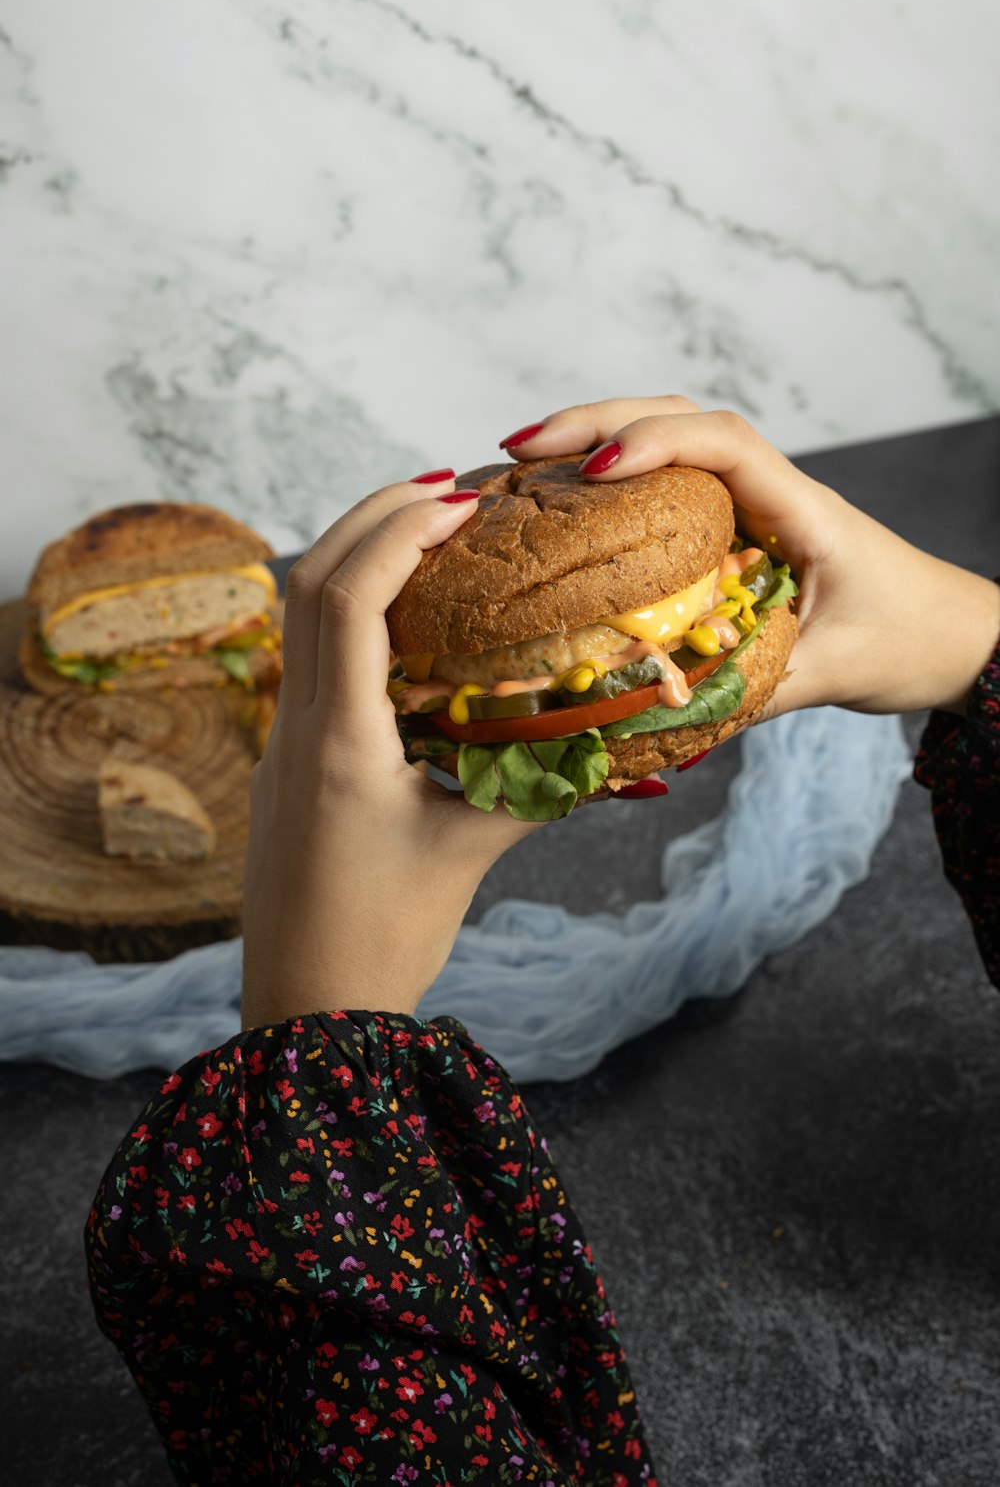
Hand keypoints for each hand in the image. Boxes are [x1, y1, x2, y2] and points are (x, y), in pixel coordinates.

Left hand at [241, 476, 537, 1030]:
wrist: (304, 1010)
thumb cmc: (384, 942)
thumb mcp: (467, 855)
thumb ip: (534, 788)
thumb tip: (614, 745)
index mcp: (340, 744)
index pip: (347, 599)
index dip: (398, 532)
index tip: (460, 502)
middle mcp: (297, 728)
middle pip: (307, 582)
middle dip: (371, 518)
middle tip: (448, 492)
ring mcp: (280, 742)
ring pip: (297, 616)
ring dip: (354, 557)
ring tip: (427, 533)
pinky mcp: (285, 760)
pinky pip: (307, 657)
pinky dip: (348, 611)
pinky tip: (405, 618)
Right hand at [500, 398, 999, 719]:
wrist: (959, 639)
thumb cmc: (912, 643)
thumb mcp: (832, 673)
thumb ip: (751, 691)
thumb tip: (652, 720)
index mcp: (803, 508)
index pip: (723, 444)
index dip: (653, 443)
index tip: (594, 472)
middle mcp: (773, 490)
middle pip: (679, 418)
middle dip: (596, 421)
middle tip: (521, 449)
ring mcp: (755, 504)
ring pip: (672, 440)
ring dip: (600, 436)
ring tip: (529, 461)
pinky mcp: (740, 529)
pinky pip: (673, 486)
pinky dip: (618, 480)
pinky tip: (571, 501)